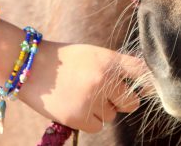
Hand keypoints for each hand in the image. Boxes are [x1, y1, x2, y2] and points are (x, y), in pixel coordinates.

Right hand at [19, 40, 145, 131]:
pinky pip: (98, 126)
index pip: (140, 71)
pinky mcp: (79, 118)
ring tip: (83, 94)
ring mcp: (92, 100)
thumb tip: (141, 82)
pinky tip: (77, 105)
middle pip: (132, 101)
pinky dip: (90, 120)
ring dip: (103, 109)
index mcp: (108, 60)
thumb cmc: (66, 59)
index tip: (148, 86)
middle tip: (109, 93)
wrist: (32, 68)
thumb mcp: (92, 53)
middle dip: (123, 100)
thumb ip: (115, 65)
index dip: (147, 80)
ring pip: (113, 115)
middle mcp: (103, 79)